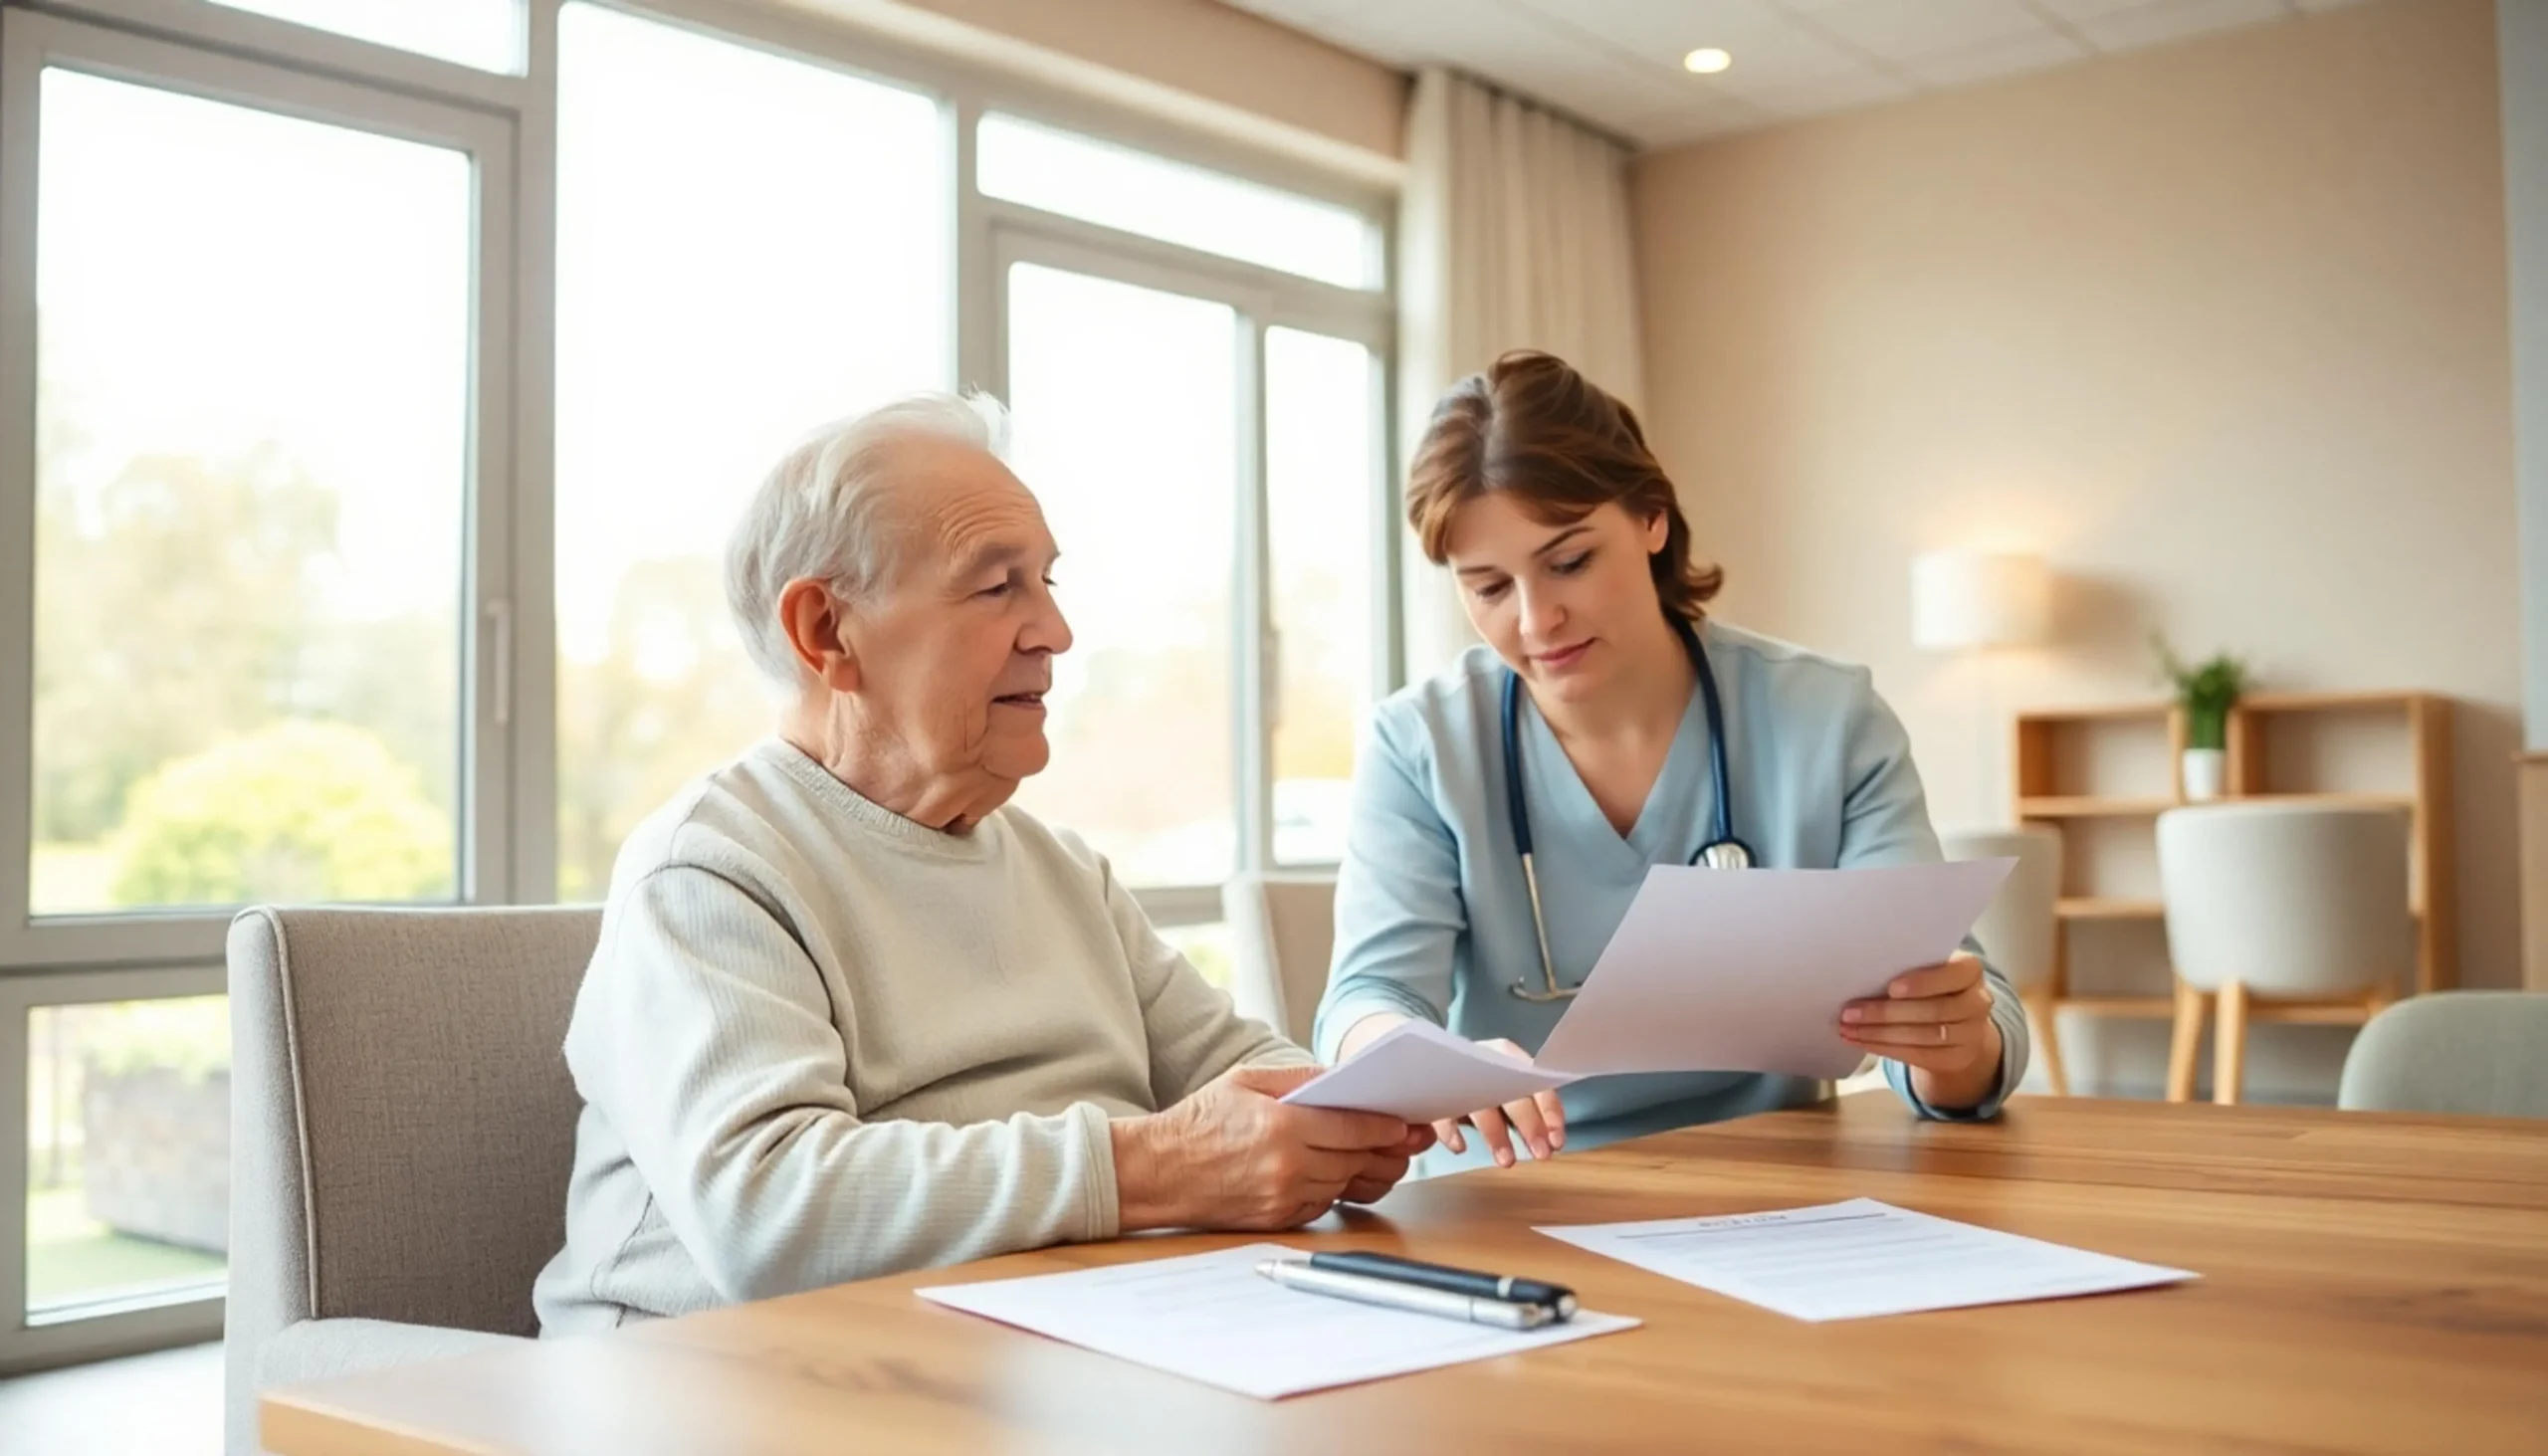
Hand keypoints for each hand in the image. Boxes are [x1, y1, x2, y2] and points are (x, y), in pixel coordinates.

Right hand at [1111, 1064, 1431, 1232]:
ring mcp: (1283, 1197)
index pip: (1354, 1128)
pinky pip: (1323, 1205)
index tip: (1404, 1123)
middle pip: (1357, 1160)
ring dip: (1364, 1171)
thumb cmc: (1199, 1121)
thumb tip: (1341, 1079)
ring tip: (1381, 1157)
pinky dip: (1335, 1190)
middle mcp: (1288, 1167)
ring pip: (1344, 1184)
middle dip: (1387, 1150)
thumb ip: (1298, 1078)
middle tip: (1410, 1142)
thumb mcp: (1245, 1080)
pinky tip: (1339, 1174)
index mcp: (1283, 1126)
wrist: (1158, 1172)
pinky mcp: (1277, 1219)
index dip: (1386, 1126)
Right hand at [1432, 1039, 1566, 1167]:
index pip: (1539, 1084)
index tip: (1557, 1142)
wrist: (1438, 1063)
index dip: (1549, 1113)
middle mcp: (1488, 1062)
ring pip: (1481, 1105)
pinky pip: (1443, 1112)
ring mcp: (1460, 1076)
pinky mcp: (1435, 1091)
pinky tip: (1461, 1148)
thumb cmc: (1487, 1083)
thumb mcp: (1510, 1092)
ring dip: (1495, 1135)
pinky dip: (1451, 1131)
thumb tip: (1553, 1142)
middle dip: (1529, 1125)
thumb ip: (1532, 1112)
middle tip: (1541, 1154)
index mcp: (1512, 1059)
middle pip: (1512, 1094)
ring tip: (1506, 1161)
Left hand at [1839, 952, 2003, 1109]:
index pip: (1955, 974)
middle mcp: (1978, 1002)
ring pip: (1924, 1035)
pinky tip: (1860, 1041)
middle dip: (1886, 1012)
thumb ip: (1907, 967)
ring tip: (1847, 1028)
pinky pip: (1919, 1055)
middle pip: (1933, 1010)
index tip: (1892, 987)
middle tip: (1849, 1012)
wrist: (1958, 1022)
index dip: (1924, 983)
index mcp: (1970, 970)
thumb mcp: (1928, 968)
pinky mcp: (1958, 1058)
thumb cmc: (1932, 985)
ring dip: (1879, 1033)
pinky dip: (1885, 1048)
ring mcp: (1972, 1034)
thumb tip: (1861, 972)